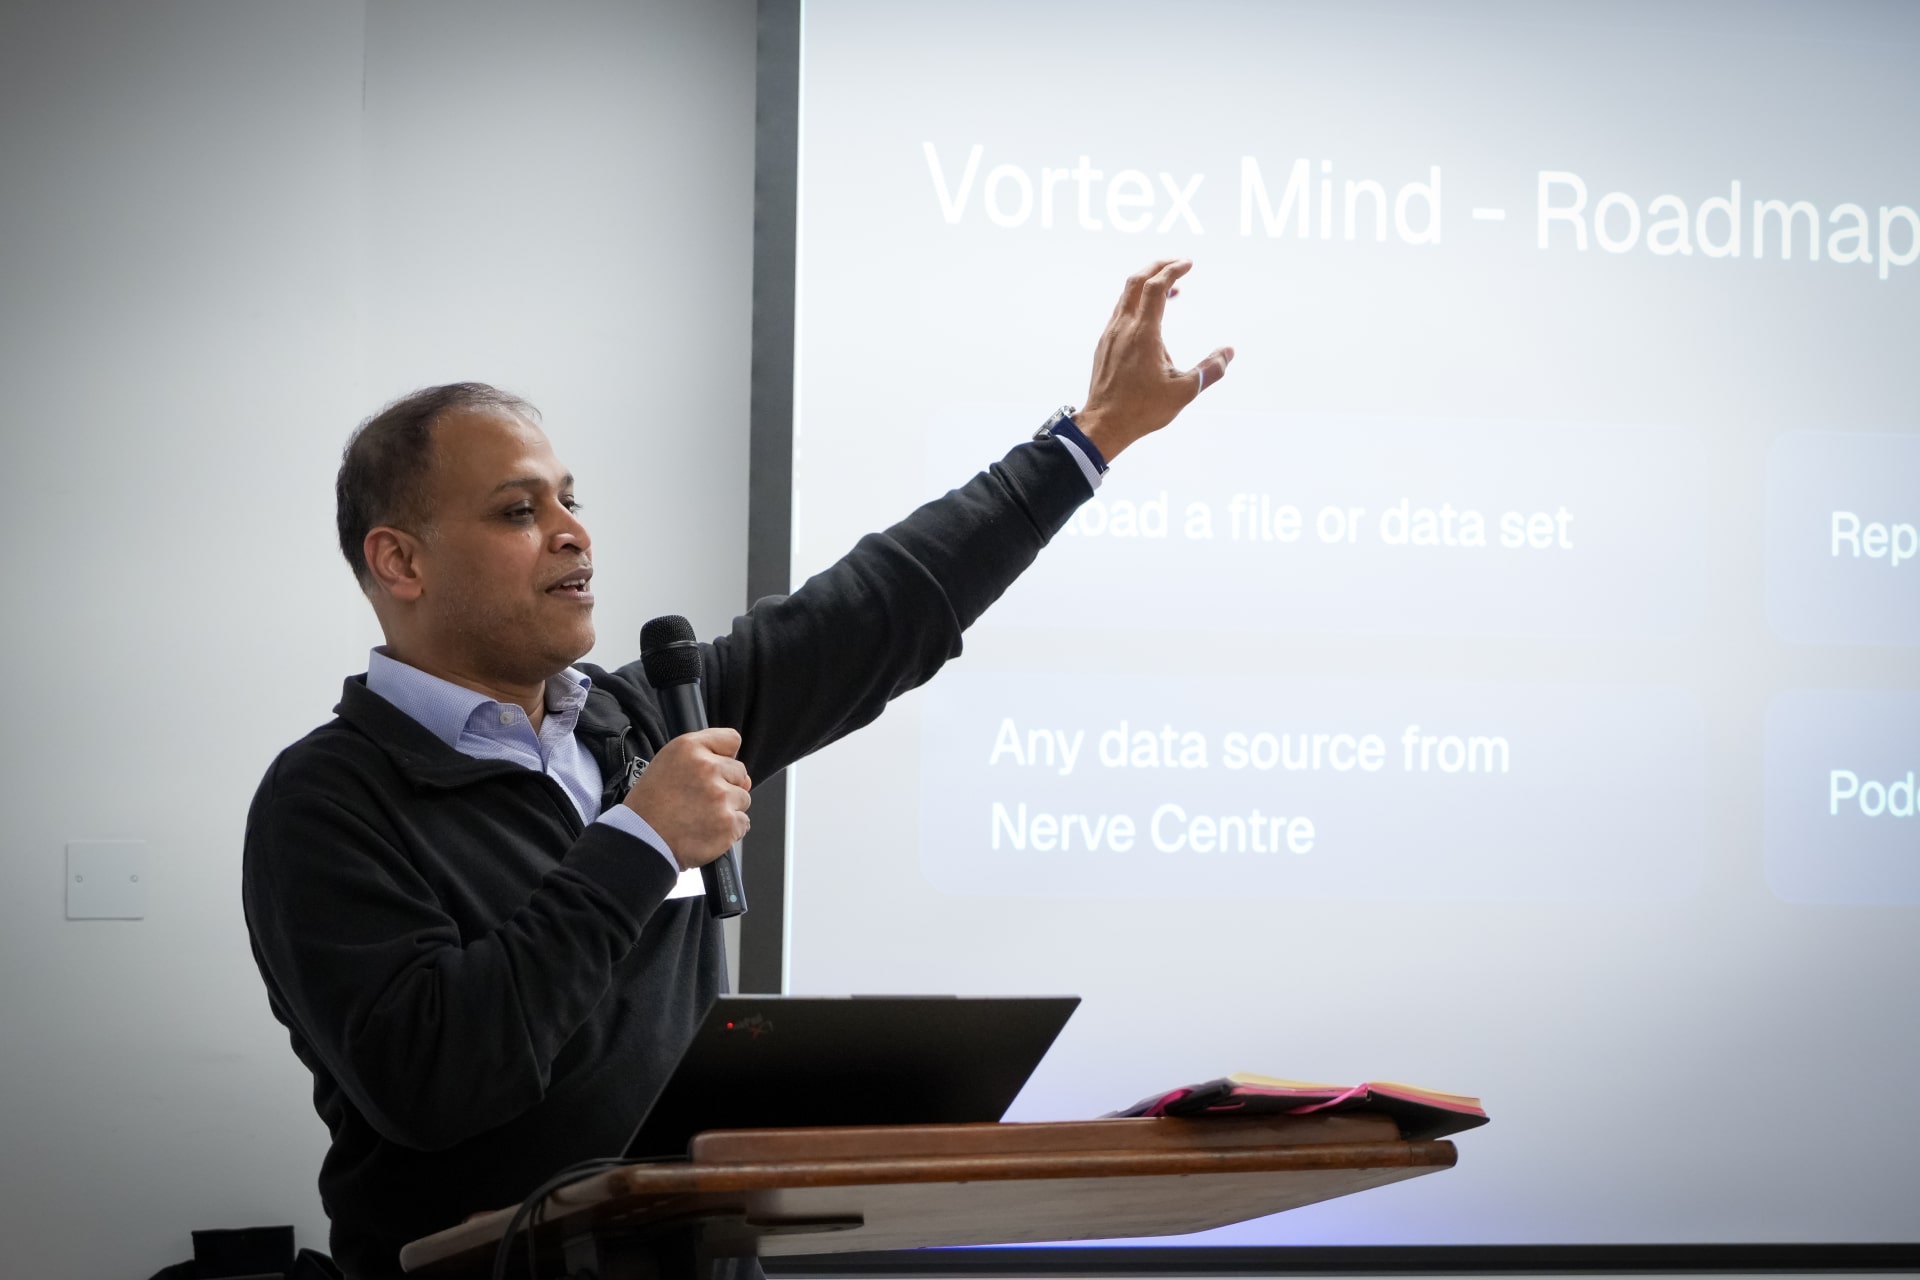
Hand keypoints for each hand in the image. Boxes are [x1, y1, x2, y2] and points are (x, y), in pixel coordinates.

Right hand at [621, 727, 751, 870]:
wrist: (640, 841)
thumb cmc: (648, 807)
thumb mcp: (666, 766)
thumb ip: (705, 760)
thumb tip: (745, 778)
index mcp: (689, 748)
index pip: (731, 740)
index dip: (725, 757)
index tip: (716, 769)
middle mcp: (707, 768)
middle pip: (740, 772)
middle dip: (726, 786)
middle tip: (698, 800)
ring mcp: (720, 796)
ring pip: (743, 798)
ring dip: (728, 809)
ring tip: (700, 817)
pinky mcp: (728, 823)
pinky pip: (743, 823)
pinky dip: (729, 830)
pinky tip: (706, 831)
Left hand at [1075, 259, 1232, 462]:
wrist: (1104, 424)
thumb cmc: (1142, 409)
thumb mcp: (1184, 391)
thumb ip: (1210, 369)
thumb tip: (1229, 352)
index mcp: (1143, 333)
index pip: (1156, 287)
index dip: (1173, 270)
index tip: (1189, 264)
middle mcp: (1123, 327)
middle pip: (1136, 281)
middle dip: (1158, 266)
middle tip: (1178, 264)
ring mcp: (1110, 335)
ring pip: (1126, 296)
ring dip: (1147, 284)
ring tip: (1171, 290)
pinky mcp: (1104, 345)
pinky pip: (1121, 312)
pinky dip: (1137, 302)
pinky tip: (1151, 317)